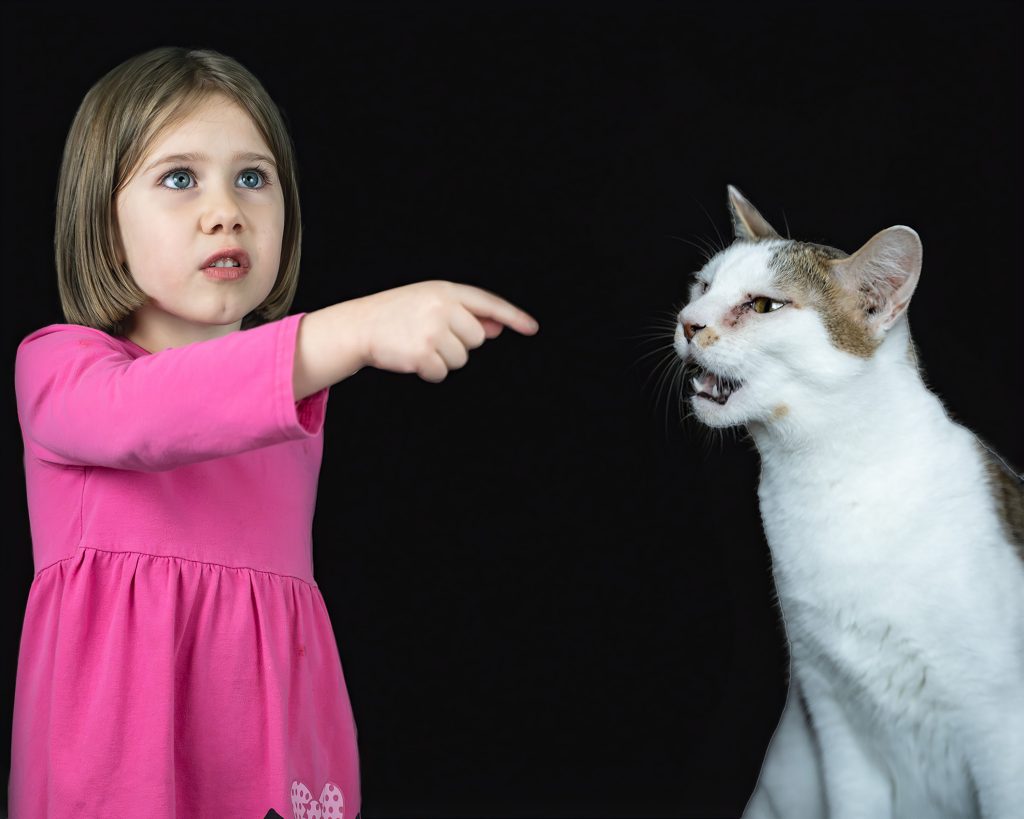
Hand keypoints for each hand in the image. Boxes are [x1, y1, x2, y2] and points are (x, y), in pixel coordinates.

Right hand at [351, 280, 538, 381]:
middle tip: (432, 336)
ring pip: (461, 359)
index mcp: (445, 291)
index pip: (488, 303)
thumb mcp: (431, 303)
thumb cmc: (398, 314)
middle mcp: (442, 308)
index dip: (513, 316)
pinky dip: (430, 373)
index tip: (532, 328)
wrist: (359, 326)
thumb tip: (498, 328)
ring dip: (443, 360)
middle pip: (477, 338)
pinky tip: (413, 359)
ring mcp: (432, 330)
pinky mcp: (422, 353)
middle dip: (459, 344)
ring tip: (419, 346)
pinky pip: (442, 373)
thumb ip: (466, 313)